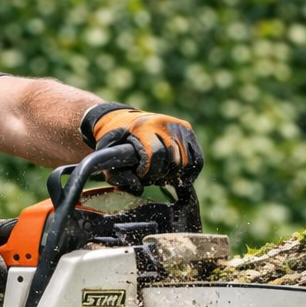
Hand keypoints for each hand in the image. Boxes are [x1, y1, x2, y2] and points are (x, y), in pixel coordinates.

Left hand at [88, 107, 203, 185]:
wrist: (122, 118)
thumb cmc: (114, 140)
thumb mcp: (108, 155)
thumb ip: (117, 175)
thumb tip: (139, 188)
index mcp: (143, 127)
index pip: (156, 154)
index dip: (149, 171)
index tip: (141, 174)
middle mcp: (164, 123)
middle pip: (173, 160)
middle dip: (161, 174)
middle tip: (151, 177)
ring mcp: (178, 126)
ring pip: (186, 162)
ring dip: (175, 174)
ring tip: (162, 175)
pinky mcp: (187, 130)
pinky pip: (197, 158)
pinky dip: (191, 172)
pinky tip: (180, 179)